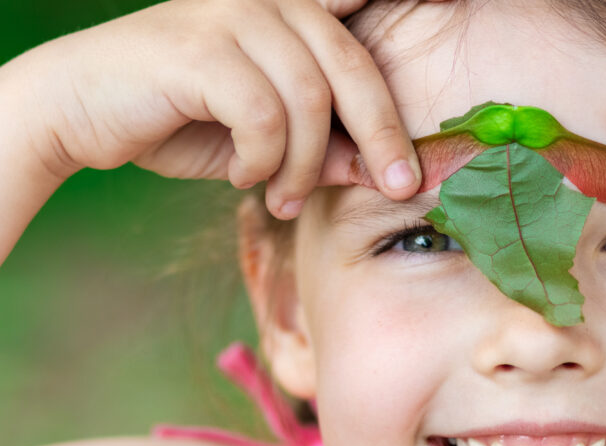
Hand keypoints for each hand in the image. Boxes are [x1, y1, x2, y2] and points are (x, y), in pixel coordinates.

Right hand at [13, 0, 419, 219]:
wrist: (77, 109)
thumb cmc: (179, 120)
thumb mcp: (265, 143)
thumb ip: (325, 149)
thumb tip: (385, 173)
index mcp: (290, 12)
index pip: (357, 9)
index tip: (459, 0)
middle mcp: (268, 1)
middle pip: (354, 68)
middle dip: (385, 136)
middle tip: (398, 187)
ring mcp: (232, 16)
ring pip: (311, 99)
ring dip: (304, 166)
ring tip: (284, 197)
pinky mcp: (200, 45)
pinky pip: (265, 113)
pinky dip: (264, 159)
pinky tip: (245, 176)